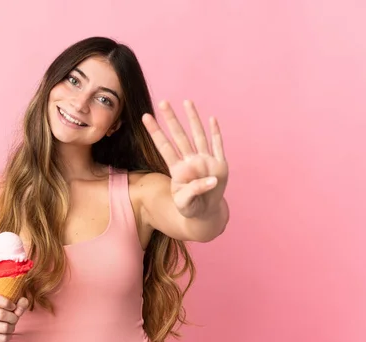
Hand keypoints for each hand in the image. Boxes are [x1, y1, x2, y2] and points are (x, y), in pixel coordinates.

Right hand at [0, 293, 27, 341]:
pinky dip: (8, 337)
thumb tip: (23, 301)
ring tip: (9, 327)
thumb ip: (19, 304)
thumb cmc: (1, 319)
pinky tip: (4, 335)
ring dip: (11, 328)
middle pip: (1, 314)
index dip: (5, 302)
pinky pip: (3, 338)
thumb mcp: (10, 309)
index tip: (13, 306)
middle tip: (14, 319)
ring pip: (4, 327)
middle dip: (13, 317)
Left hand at [142, 100, 228, 218]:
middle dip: (172, 119)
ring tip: (187, 102)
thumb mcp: (185, 203)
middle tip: (163, 102)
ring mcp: (205, 161)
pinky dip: (216, 132)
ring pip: (198, 135)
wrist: (205, 214)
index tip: (145, 117)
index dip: (156, 132)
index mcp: (178, 169)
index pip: (164, 147)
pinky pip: (218, 146)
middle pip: (180, 136)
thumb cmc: (190, 208)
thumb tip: (210, 181)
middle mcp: (190, 161)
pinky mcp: (220, 165)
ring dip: (193, 119)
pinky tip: (212, 119)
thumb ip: (194, 191)